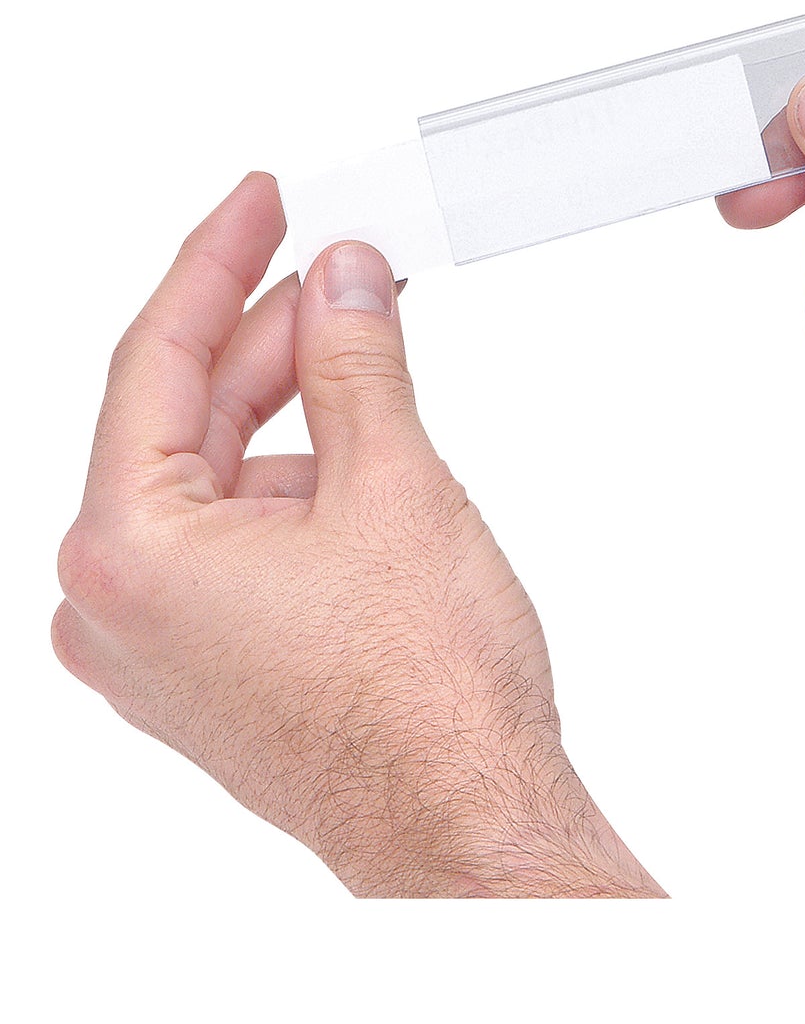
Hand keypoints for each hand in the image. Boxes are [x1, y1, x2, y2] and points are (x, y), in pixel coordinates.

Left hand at [52, 175, 661, 894]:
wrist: (467, 822)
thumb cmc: (425, 699)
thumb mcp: (393, 485)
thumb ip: (353, 360)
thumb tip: (344, 279)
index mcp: (127, 554)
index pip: (156, 359)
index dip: (219, 262)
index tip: (262, 201)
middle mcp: (117, 606)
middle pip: (186, 419)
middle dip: (274, 336)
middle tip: (346, 266)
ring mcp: (160, 645)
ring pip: (218, 480)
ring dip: (296, 412)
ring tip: (372, 354)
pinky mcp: (212, 666)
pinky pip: (237, 538)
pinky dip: (297, 483)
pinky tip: (363, 451)